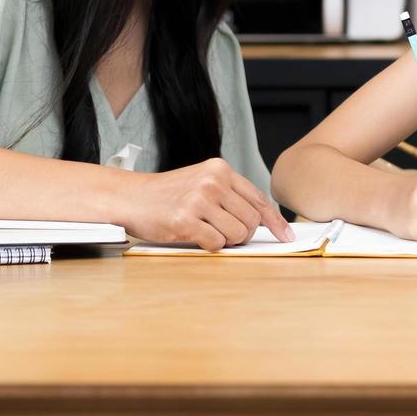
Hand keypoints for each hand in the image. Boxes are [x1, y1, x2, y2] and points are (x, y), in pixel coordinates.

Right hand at [118, 158, 292, 250]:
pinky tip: (193, 235)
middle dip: (242, 233)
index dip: (275, 221)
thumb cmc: (169, 194)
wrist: (130, 197)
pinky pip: (216, 244)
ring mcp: (199, 200)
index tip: (286, 235)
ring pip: (237, 234)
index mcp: (220, 169)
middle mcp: (212, 181)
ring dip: (225, 240)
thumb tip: (264, 221)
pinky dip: (209, 246)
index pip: (258, 199)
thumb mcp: (202, 182)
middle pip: (251, 220)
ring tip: (205, 230)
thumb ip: (230, 195)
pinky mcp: (185, 221)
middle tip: (222, 231)